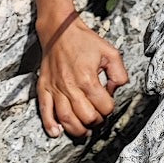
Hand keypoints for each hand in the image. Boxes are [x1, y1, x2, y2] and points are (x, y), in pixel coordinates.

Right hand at [36, 13, 128, 138]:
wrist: (60, 30)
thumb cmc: (84, 41)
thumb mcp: (110, 52)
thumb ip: (119, 73)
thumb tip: (115, 90)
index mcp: (88, 78)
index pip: (103, 106)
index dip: (110, 109)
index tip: (109, 104)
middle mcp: (70, 86)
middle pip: (86, 117)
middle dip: (96, 122)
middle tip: (99, 118)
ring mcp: (55, 88)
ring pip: (66, 119)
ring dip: (77, 130)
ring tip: (84, 131)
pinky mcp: (44, 88)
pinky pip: (44, 111)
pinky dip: (50, 124)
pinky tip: (56, 132)